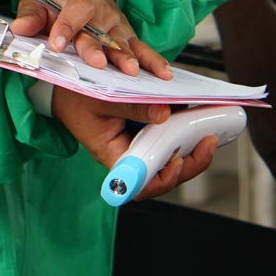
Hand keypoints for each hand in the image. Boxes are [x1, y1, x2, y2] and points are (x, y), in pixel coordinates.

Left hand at [8, 0, 170, 77]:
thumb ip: (30, 14)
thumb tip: (20, 27)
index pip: (75, 9)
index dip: (66, 27)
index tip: (58, 44)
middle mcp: (101, 11)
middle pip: (100, 31)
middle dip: (100, 48)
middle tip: (100, 63)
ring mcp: (116, 23)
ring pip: (122, 41)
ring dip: (128, 57)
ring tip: (133, 72)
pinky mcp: (127, 33)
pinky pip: (141, 46)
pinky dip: (153, 59)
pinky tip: (162, 72)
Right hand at [51, 90, 218, 198]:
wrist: (66, 91)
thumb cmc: (76, 99)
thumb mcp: (102, 99)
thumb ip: (132, 105)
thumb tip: (164, 113)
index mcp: (114, 155)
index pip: (141, 184)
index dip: (163, 179)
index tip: (177, 162)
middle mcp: (130, 155)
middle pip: (163, 173)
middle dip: (191, 163)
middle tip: (208, 142)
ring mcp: (139, 145)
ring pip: (170, 158)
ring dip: (192, 148)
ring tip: (208, 132)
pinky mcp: (146, 131)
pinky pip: (169, 138)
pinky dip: (185, 130)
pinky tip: (197, 119)